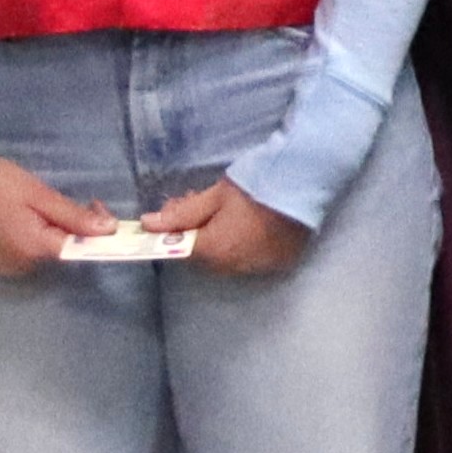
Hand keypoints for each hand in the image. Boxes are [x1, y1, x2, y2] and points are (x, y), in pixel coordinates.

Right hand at [0, 157, 117, 276]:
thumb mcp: (40, 195)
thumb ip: (74, 216)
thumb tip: (110, 230)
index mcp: (32, 250)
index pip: (77, 250)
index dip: (95, 232)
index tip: (98, 207)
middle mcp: (17, 266)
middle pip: (58, 252)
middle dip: (73, 229)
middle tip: (79, 202)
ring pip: (39, 253)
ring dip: (50, 234)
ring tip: (45, 208)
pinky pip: (19, 254)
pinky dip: (29, 238)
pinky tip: (24, 219)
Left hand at [139, 177, 312, 276]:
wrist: (304, 185)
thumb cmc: (255, 187)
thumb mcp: (215, 196)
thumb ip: (181, 214)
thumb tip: (148, 224)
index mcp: (213, 251)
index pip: (180, 249)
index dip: (175, 230)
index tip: (176, 210)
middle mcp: (233, 266)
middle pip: (204, 254)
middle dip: (197, 232)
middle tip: (200, 203)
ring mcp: (258, 266)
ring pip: (227, 257)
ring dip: (220, 238)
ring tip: (227, 212)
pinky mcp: (278, 261)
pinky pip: (250, 257)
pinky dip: (243, 243)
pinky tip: (249, 222)